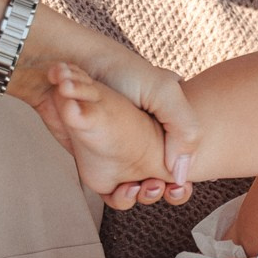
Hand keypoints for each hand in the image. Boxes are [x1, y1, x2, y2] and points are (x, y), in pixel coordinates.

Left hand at [18, 55, 202, 207]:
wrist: (70, 64)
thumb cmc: (120, 71)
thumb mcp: (164, 92)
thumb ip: (185, 131)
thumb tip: (182, 175)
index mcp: (171, 120)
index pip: (187, 156)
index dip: (185, 175)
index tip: (178, 186)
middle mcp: (150, 135)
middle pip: (165, 175)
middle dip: (162, 188)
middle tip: (152, 186)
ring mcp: (124, 148)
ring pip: (141, 184)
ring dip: (142, 193)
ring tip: (134, 188)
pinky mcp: (98, 156)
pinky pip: (114, 186)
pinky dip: (119, 193)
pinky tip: (121, 190)